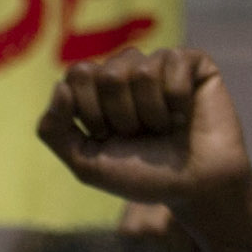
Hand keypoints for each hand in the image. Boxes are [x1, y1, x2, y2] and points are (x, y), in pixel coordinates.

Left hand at [37, 49, 251, 220]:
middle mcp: (126, 70)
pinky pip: (174, 63)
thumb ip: (53, 129)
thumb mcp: (86, 163)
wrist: (197, 189)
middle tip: (141, 135)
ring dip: (152, 112)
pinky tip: (186, 115)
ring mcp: (160, 64)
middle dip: (122, 115)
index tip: (110, 138)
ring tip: (166, 129)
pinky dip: (178, 99)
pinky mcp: (193, 64)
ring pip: (140, 70)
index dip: (91, 112)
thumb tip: (61, 86)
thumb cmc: (145, 177)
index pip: (77, 74)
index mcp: (97, 87)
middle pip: (107, 73)